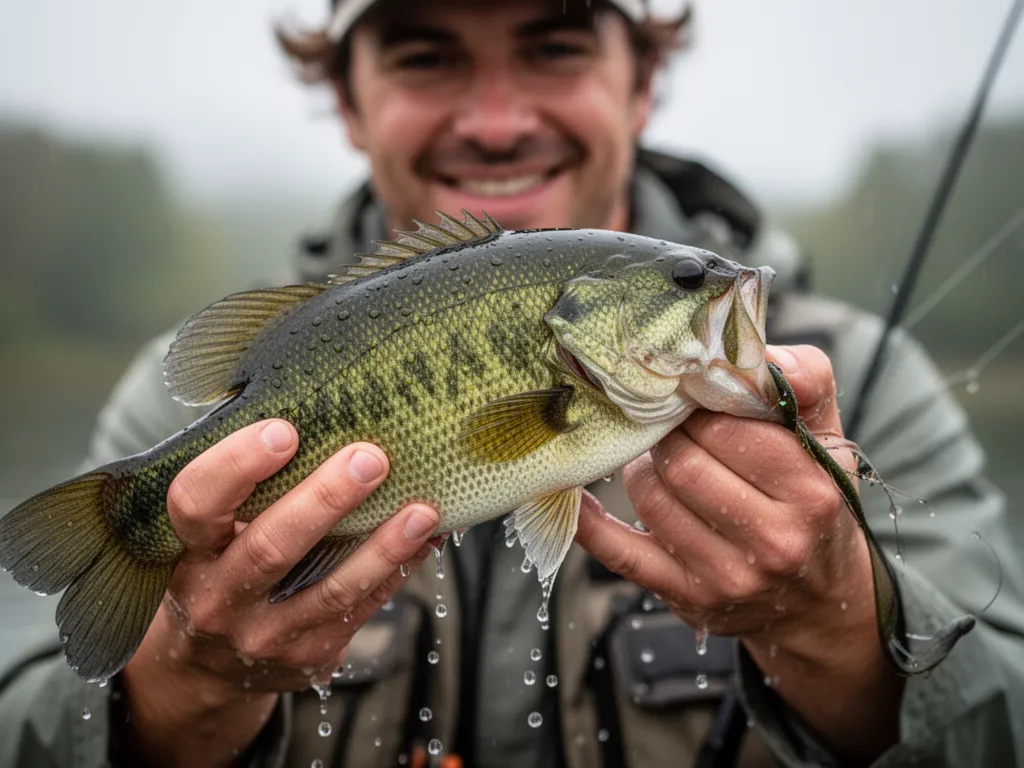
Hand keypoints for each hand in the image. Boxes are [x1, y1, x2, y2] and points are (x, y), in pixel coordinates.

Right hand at [117, 420, 439, 767]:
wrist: (207, 671)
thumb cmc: (219, 571)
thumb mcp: (207, 537)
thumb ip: (243, 488)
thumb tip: (312, 408)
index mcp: (189, 552)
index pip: (196, 503)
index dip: (236, 465)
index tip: (284, 430)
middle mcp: (219, 599)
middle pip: (271, 547)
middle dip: (324, 499)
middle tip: (370, 458)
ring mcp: (264, 635)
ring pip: (330, 589)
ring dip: (382, 546)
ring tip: (422, 509)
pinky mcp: (309, 656)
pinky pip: (360, 608)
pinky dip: (397, 570)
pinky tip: (428, 537)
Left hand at [576, 345, 902, 763]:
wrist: (820, 599)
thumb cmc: (815, 503)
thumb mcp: (828, 438)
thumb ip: (804, 380)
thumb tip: (757, 352)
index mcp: (812, 491)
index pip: (727, 428)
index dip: (699, 405)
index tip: (691, 396)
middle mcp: (774, 541)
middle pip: (682, 463)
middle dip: (668, 434)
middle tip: (669, 425)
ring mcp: (729, 577)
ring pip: (650, 498)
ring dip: (642, 470)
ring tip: (660, 461)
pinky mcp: (688, 598)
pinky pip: (619, 552)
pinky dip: (590, 521)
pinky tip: (576, 495)